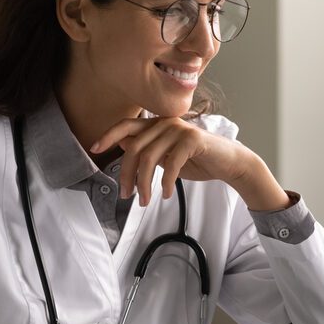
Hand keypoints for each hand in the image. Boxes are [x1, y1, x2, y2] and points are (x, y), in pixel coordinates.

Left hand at [91, 117, 289, 210]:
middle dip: (127, 175)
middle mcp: (166, 122)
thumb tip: (123, 145)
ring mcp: (179, 128)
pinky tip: (167, 194)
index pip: (126, 125)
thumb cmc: (196, 160)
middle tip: (127, 196)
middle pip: (134, 147)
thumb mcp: (166, 157)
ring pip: (149, 157)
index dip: (108, 135)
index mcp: (157, 124)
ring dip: (145, 183)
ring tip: (145, 200)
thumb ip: (147, 150)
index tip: (94, 148)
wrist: (228, 163)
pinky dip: (166, 182)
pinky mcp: (193, 140)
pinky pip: (171, 164)